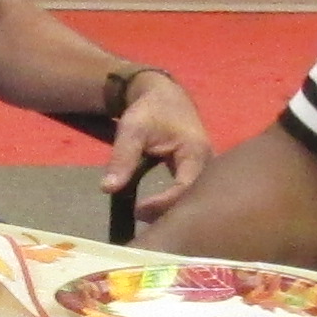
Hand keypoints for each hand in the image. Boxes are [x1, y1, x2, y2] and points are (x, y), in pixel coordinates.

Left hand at [109, 71, 214, 216]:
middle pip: (194, 199)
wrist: (163, 95)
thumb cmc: (150, 110)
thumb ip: (122, 158)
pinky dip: (173, 205)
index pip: (185, 189)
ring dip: (171, 212)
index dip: (163, 204)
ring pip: (194, 200)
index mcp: (196, 153)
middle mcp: (208, 165)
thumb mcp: (132, 129)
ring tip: (146, 219)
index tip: (138, 210)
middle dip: (168, 214)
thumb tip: (108, 188)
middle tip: (141, 221)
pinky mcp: (199, 174)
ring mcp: (206, 170)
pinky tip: (155, 212)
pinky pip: (190, 195)